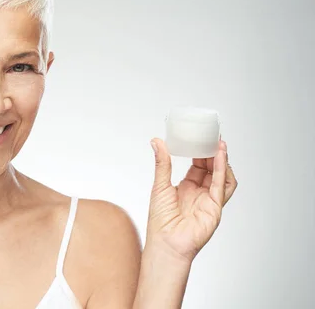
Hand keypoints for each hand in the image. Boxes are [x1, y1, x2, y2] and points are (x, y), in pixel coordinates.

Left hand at [145, 138, 237, 262]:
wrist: (165, 243)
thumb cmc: (160, 221)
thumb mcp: (160, 185)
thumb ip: (162, 163)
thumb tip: (156, 141)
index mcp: (186, 188)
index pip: (198, 167)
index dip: (201, 152)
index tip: (199, 138)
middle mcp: (200, 194)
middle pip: (212, 169)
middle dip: (213, 153)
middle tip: (211, 136)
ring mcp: (209, 200)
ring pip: (222, 176)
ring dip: (221, 160)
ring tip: (217, 143)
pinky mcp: (215, 207)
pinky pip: (222, 185)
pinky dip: (222, 169)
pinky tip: (220, 156)